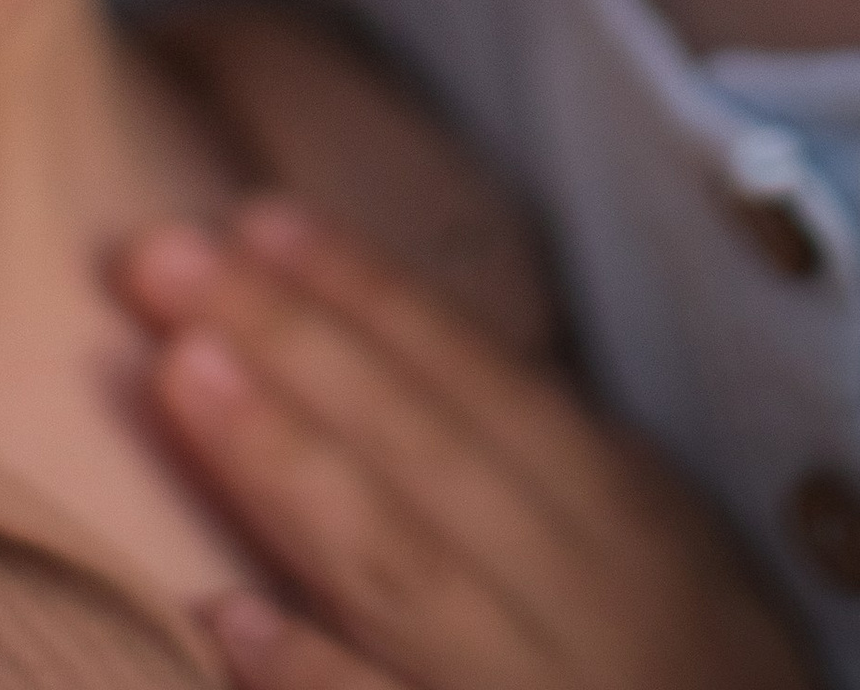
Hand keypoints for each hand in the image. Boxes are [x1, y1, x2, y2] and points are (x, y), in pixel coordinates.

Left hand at [121, 198, 813, 689]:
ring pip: (397, 569)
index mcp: (620, 514)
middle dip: (291, 343)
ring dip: (285, 467)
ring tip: (176, 373)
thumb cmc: (697, 682)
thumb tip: (395, 345)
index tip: (255, 217)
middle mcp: (582, 596)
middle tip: (162, 259)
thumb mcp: (665, 554)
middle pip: (418, 450)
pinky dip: (315, 674)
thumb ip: (551, 461)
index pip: (478, 379)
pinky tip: (223, 618)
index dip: (368, 294)